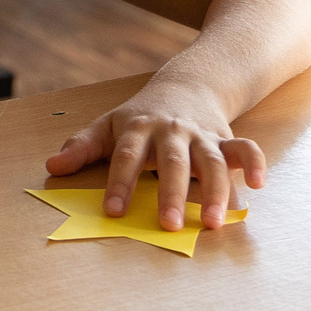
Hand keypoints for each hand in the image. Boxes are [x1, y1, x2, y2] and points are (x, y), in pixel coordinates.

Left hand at [42, 82, 267, 231]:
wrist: (187, 85)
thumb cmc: (140, 116)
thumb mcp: (108, 125)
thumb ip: (82, 147)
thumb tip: (52, 166)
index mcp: (138, 128)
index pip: (126, 157)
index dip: (119, 183)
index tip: (113, 211)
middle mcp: (171, 132)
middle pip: (172, 162)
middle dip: (171, 194)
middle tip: (167, 225)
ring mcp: (201, 136)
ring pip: (211, 161)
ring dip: (215, 191)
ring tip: (213, 222)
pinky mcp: (226, 141)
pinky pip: (245, 149)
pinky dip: (255, 164)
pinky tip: (258, 185)